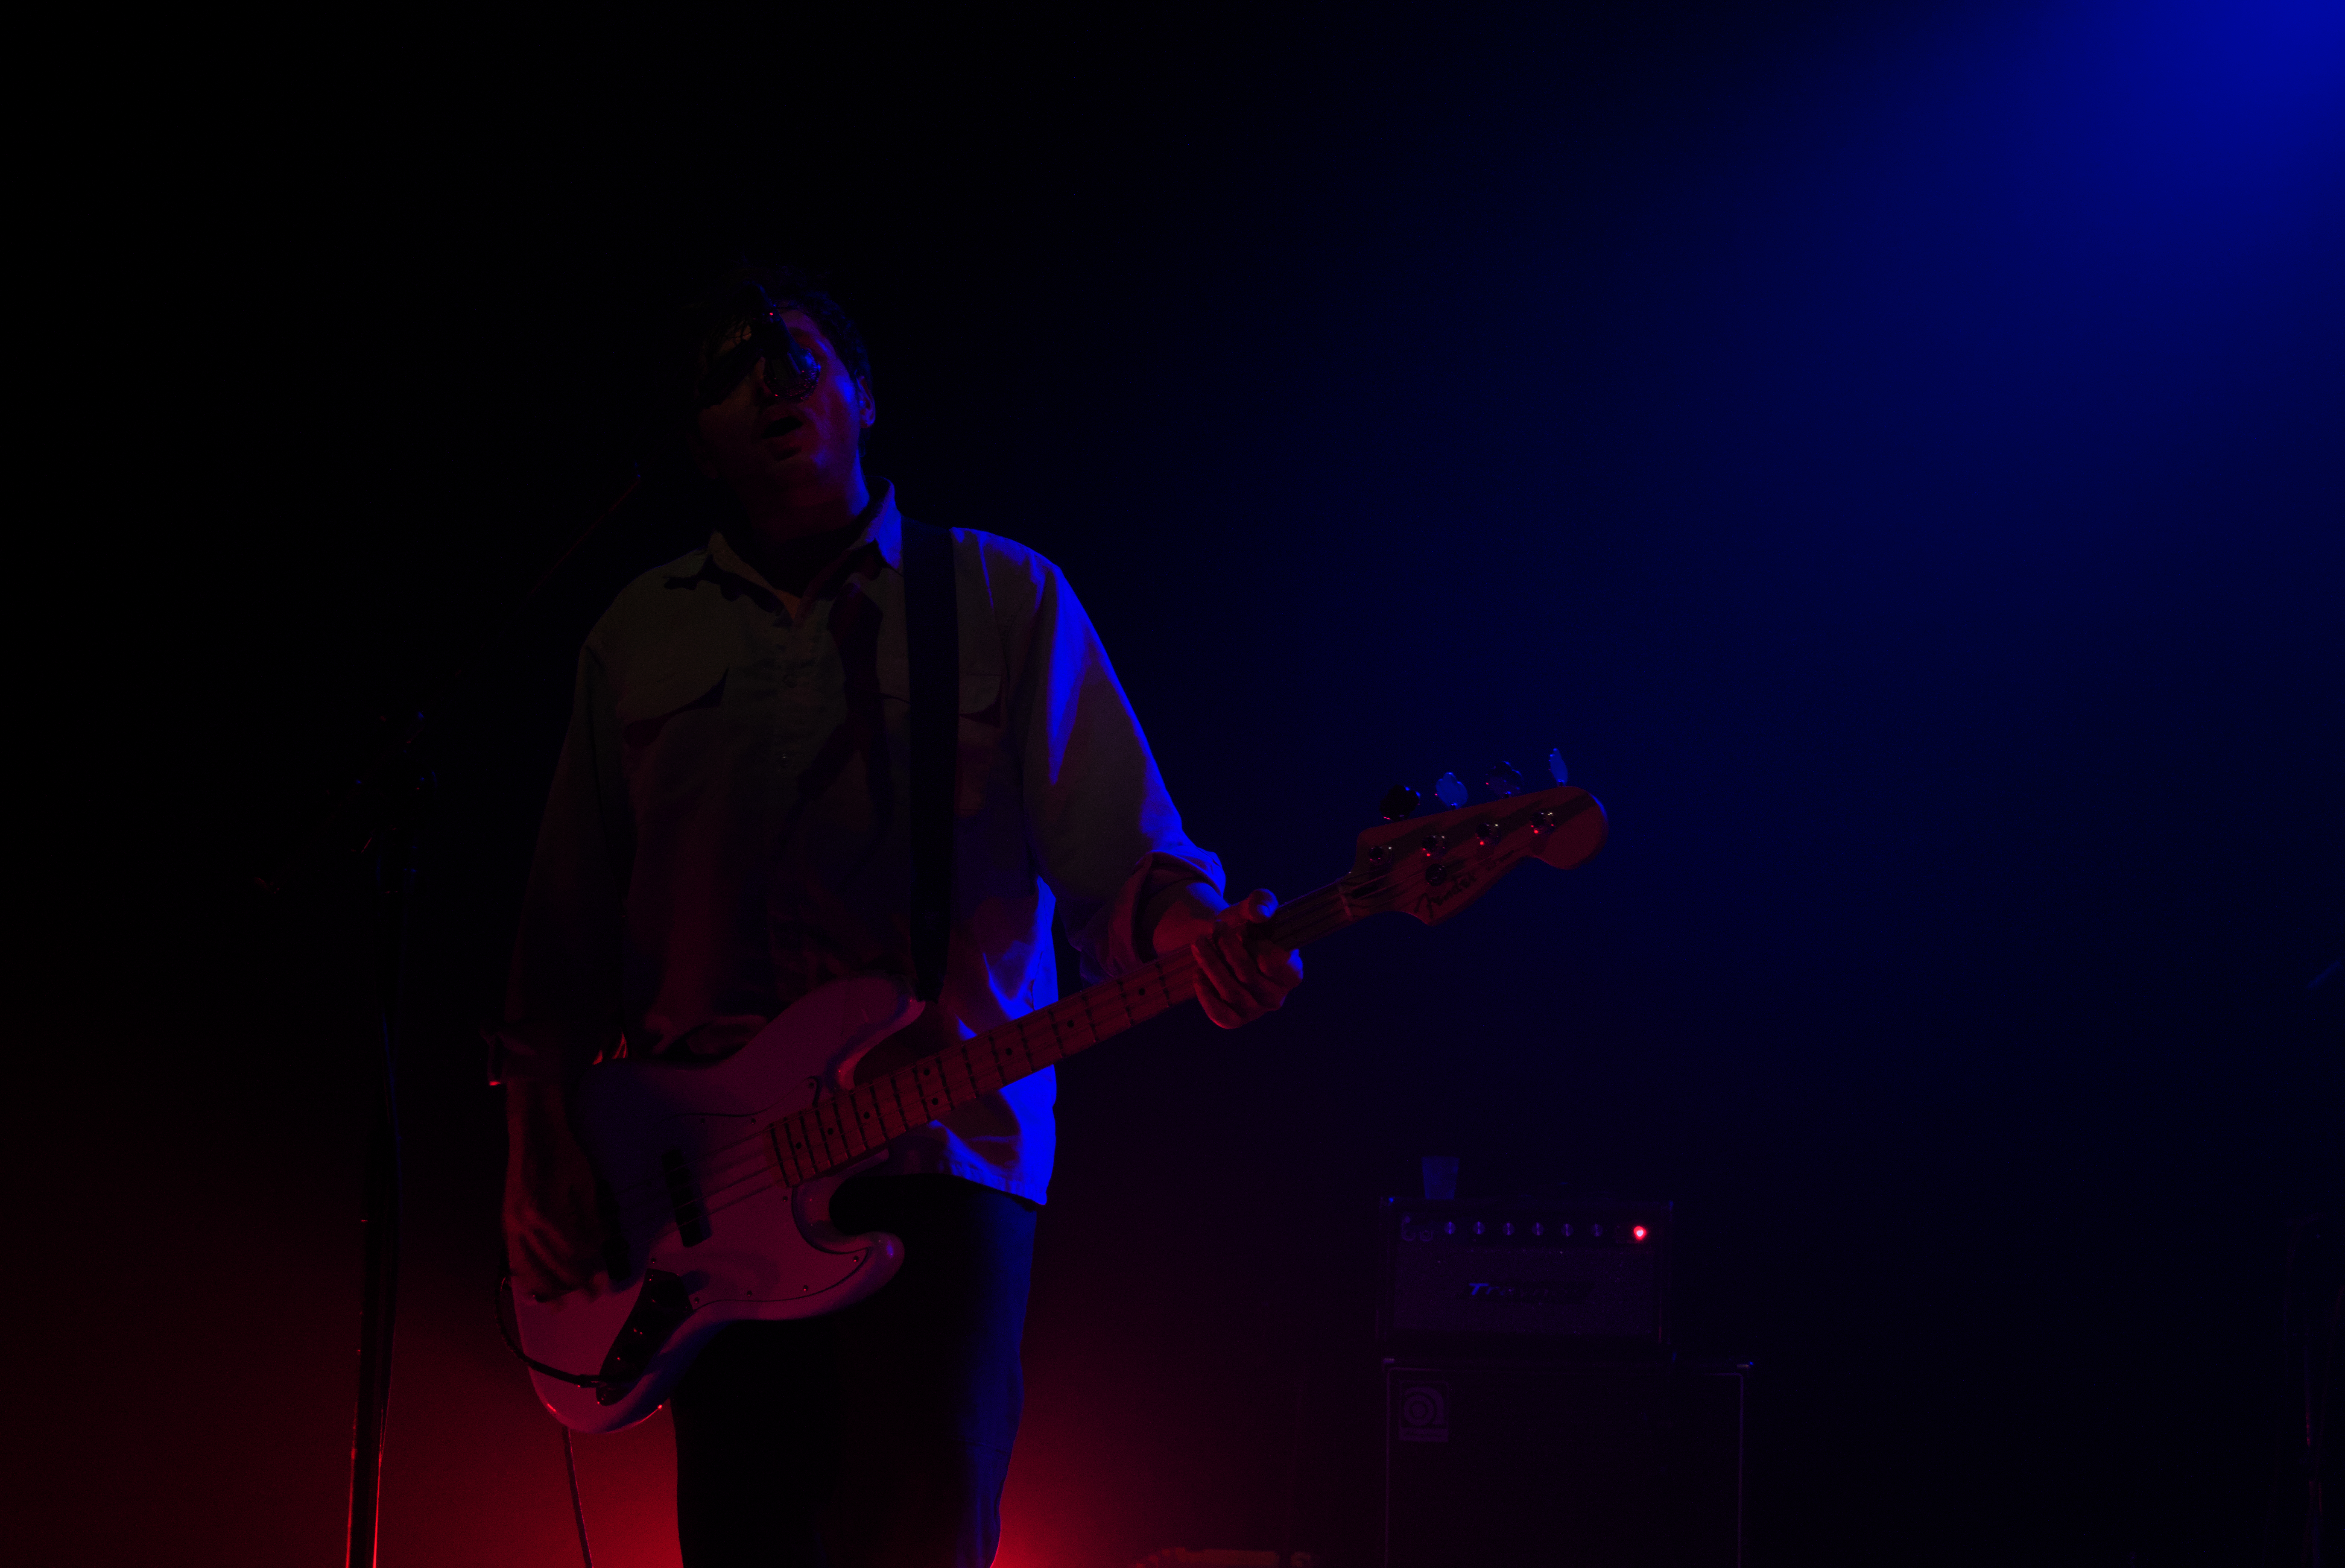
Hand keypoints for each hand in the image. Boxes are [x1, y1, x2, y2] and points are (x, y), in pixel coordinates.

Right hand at [503, 1080, 608, 1300]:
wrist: (532, 1133)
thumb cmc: (563, 1153)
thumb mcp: (584, 1182)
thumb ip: (590, 1217)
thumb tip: (601, 1246)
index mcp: (546, 1212)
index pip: (572, 1251)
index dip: (589, 1268)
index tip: (604, 1281)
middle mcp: (524, 1222)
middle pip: (551, 1263)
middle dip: (573, 1284)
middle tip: (591, 1298)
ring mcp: (511, 1223)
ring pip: (528, 1266)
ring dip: (545, 1288)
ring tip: (557, 1307)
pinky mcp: (506, 1221)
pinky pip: (512, 1256)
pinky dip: (522, 1275)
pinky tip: (529, 1289)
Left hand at [1149, 885, 1305, 1028]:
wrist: (1221, 941)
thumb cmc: (1246, 925)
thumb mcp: (1254, 907)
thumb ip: (1262, 903)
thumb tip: (1259, 913)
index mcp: (1291, 971)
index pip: (1278, 964)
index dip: (1257, 945)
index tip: (1243, 926)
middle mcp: (1276, 996)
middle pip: (1249, 976)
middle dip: (1227, 948)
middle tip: (1214, 927)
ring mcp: (1255, 1011)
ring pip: (1231, 992)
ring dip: (1211, 964)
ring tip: (1198, 942)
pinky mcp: (1234, 1019)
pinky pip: (1220, 1014)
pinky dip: (1205, 993)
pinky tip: (1198, 973)